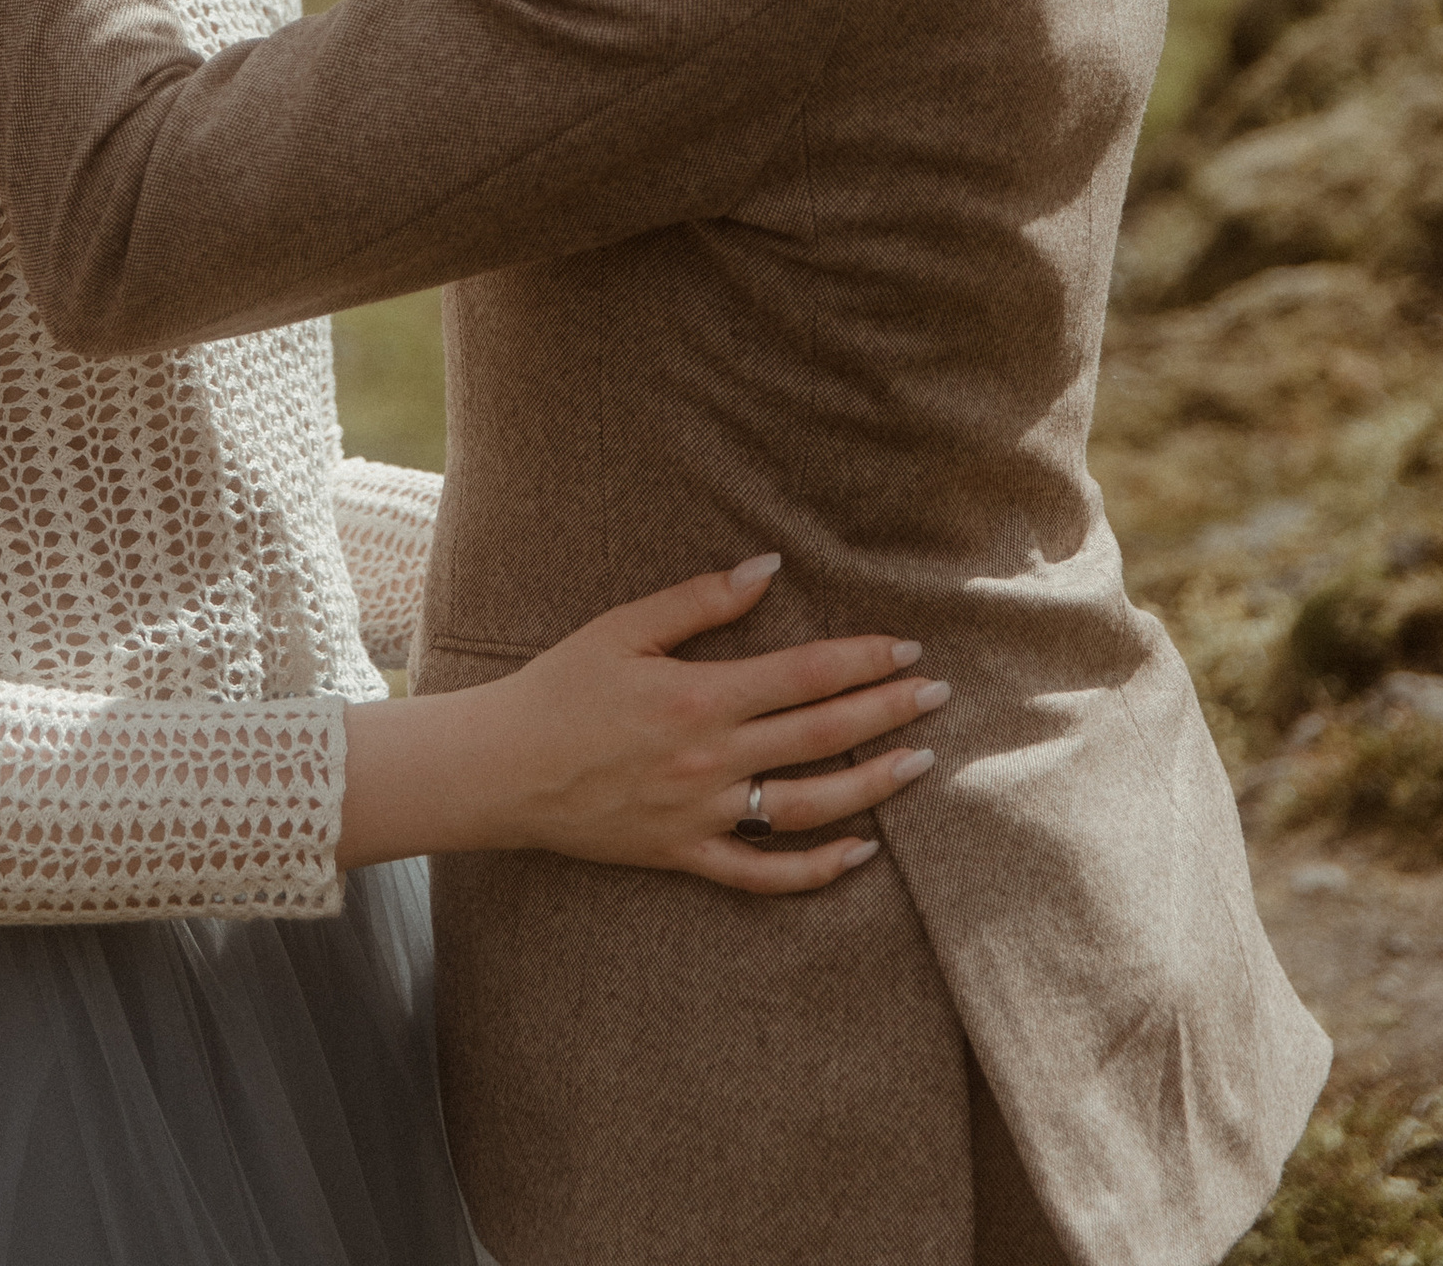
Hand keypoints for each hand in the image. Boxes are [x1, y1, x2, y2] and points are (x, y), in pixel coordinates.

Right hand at [337, 555, 944, 893]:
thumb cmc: (559, 688)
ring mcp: (703, 816)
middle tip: (938, 695)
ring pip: (809, 807)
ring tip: (919, 763)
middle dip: (887, 712)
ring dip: (873, 785)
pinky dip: (817, 870)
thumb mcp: (622, 627)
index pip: (805, 676)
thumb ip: (698, 600)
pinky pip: (765, 874)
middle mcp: (712, 759)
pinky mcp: (687, 856)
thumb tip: (766, 567)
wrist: (504, 769)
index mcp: (699, 696)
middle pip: (822, 736)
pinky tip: (861, 853)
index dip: (863, 660)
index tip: (908, 649)